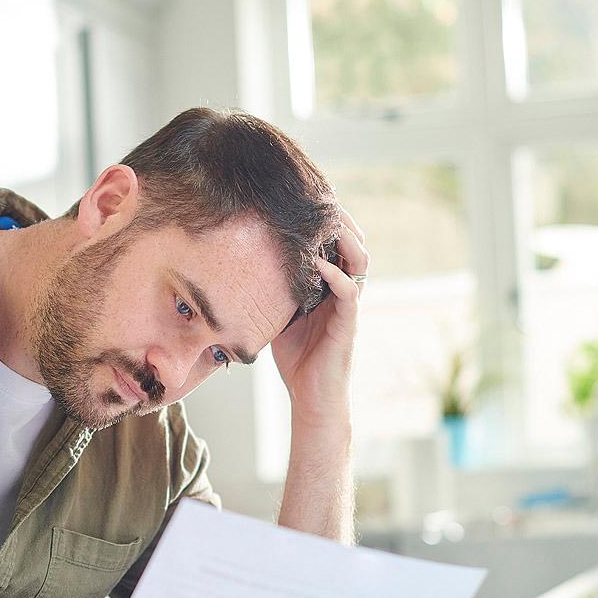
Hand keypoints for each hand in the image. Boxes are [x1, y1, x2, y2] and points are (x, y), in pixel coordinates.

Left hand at [271, 209, 368, 421]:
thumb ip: (271, 291)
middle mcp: (344, 290)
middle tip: (320, 199)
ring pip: (359, 260)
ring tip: (327, 221)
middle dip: (340, 219)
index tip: (306, 200)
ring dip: (345, 238)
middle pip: (353, 243)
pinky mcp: (348, 323)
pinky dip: (336, 274)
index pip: (336, 244)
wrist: (311, 397)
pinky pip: (350, 292)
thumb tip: (238, 267)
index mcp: (330, 286)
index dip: (326, 221)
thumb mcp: (277, 315)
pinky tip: (319, 264)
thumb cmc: (295, 358)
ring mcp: (349, 306)